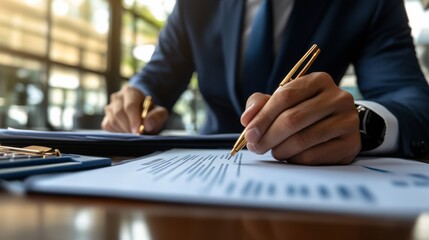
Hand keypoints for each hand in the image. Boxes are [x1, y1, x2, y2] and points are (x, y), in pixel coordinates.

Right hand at [101, 85, 167, 133]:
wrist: (144, 115)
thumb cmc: (151, 113)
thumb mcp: (160, 113)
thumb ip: (157, 116)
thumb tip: (147, 124)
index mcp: (131, 91)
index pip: (130, 106)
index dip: (134, 120)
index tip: (138, 132)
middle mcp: (117, 97)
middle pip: (119, 113)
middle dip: (128, 127)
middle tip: (137, 136)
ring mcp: (109, 107)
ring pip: (112, 120)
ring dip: (124, 130)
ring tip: (134, 134)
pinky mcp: (106, 118)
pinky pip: (108, 126)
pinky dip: (117, 132)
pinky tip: (126, 132)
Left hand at [241, 72, 360, 164]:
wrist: (339, 126)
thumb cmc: (304, 112)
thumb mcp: (283, 101)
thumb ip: (261, 105)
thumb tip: (247, 119)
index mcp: (318, 81)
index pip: (285, 96)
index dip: (263, 116)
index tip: (248, 133)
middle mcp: (338, 97)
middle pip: (293, 119)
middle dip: (267, 136)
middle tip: (255, 147)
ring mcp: (348, 121)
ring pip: (302, 139)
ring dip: (280, 149)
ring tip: (273, 151)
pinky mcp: (351, 144)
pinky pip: (313, 156)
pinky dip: (294, 159)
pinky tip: (290, 156)